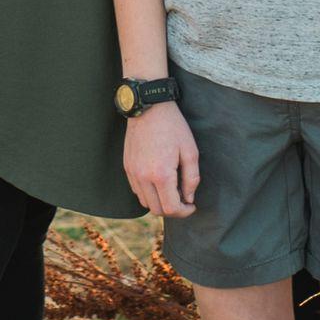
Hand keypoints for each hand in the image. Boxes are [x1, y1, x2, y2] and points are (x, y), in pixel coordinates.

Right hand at [123, 99, 199, 217]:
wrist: (149, 107)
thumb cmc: (173, 127)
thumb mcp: (190, 151)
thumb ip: (192, 178)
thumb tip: (189, 198)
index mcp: (161, 174)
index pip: (171, 208)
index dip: (184, 212)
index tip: (192, 205)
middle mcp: (143, 177)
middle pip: (157, 210)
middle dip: (173, 210)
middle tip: (184, 200)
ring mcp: (133, 173)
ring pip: (145, 203)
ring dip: (159, 203)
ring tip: (171, 190)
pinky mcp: (127, 167)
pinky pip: (136, 191)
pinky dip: (148, 193)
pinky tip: (158, 182)